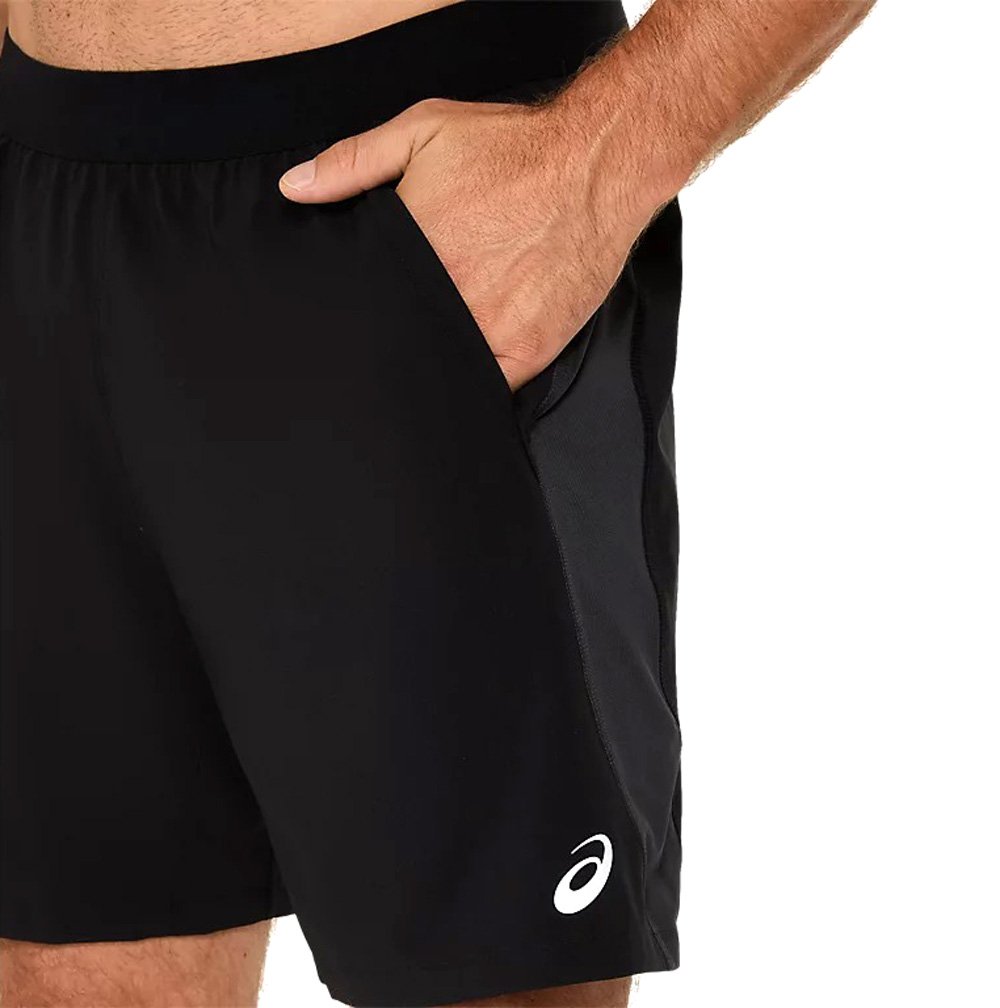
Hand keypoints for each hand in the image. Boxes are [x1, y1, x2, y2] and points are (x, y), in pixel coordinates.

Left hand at [278, 97, 648, 389]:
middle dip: (389, 351)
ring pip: (443, 373)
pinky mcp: (529, 351)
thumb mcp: (424, 132)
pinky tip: (461, 386)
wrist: (596, 166)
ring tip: (416, 378)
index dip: (356, 321)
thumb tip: (293, 189)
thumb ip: (353, 162)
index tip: (348, 329)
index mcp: (414, 254)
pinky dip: (474, 392)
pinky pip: (490, 391)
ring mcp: (490, 330)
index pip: (367, 306)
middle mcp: (449, 299)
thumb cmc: (513, 149)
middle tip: (377, 359)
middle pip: (402, 345)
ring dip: (430, 375)